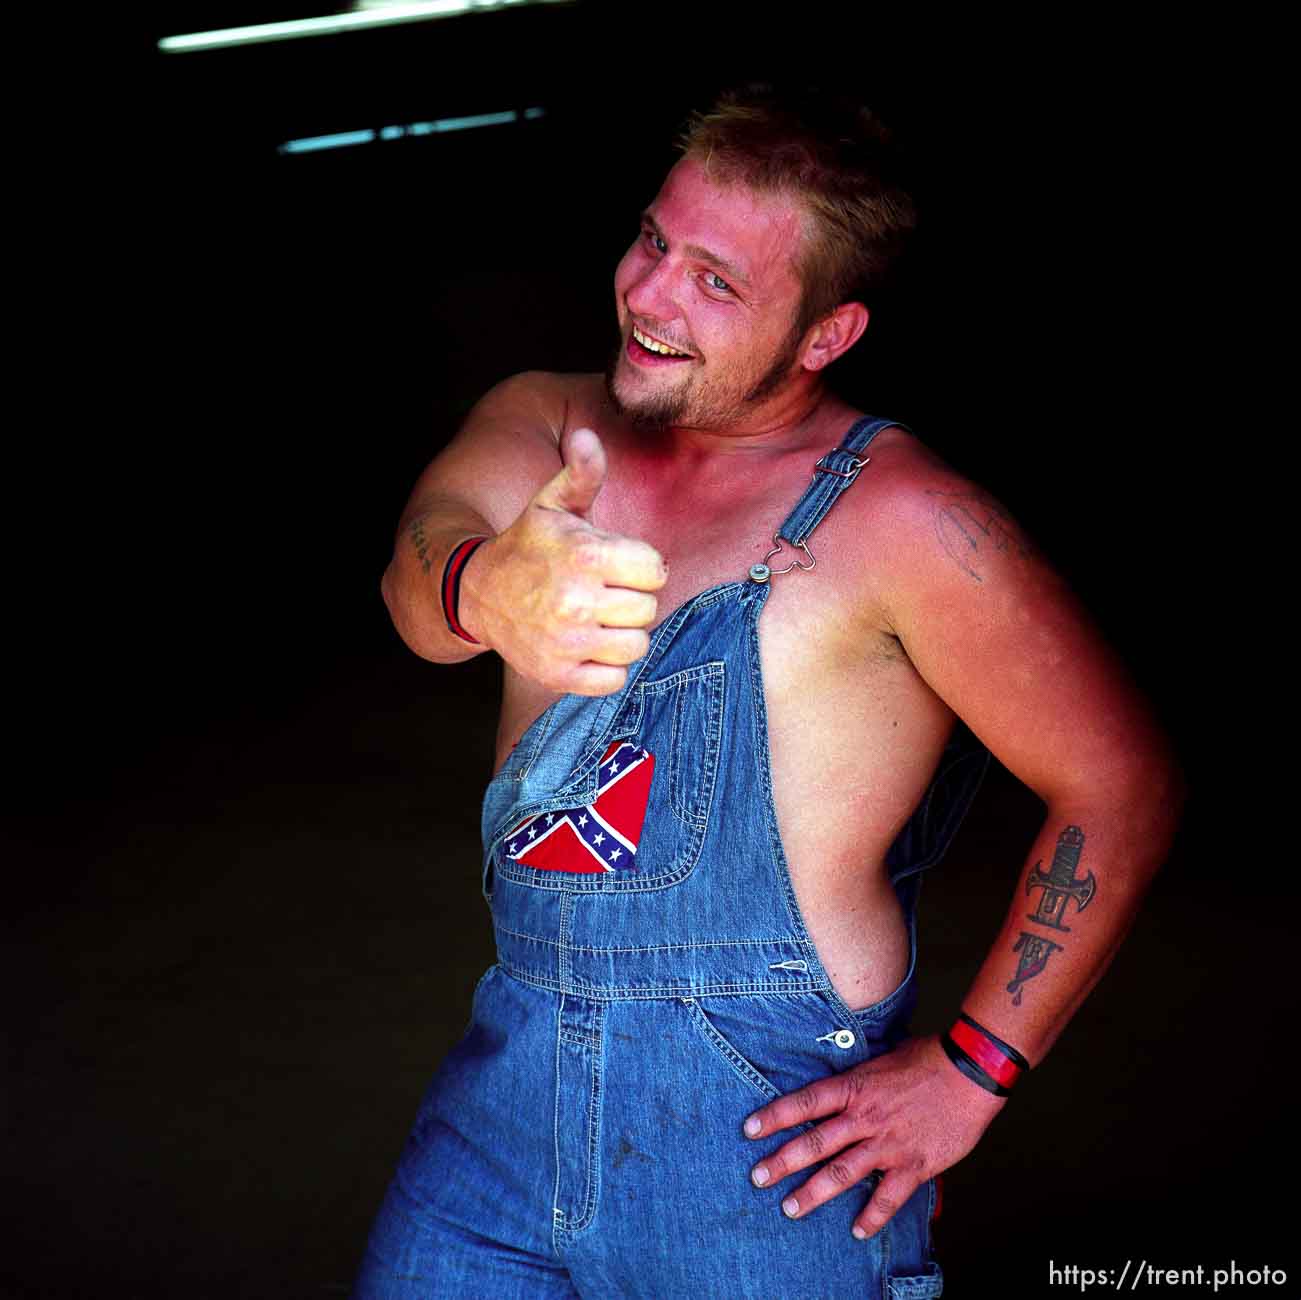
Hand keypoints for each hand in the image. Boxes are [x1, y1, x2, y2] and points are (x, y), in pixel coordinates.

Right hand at [461, 426, 666, 695]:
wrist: (477, 592)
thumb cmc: (527, 545)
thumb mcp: (551, 503)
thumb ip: (581, 473)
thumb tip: (587, 437)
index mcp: (584, 556)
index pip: (655, 569)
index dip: (642, 565)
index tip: (620, 564)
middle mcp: (576, 601)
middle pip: (648, 608)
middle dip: (632, 599)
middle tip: (606, 592)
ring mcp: (567, 642)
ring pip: (636, 645)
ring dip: (623, 633)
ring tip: (600, 619)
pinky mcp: (559, 674)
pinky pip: (614, 679)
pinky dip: (607, 667)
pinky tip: (589, 646)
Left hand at [743, 1035, 1003, 1237]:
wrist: (970, 1070)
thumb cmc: (927, 1059)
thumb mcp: (881, 1060)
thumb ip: (858, 1080)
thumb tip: (840, 1088)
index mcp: (855, 1087)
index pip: (805, 1103)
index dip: (774, 1116)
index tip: (749, 1130)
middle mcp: (865, 1117)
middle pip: (815, 1142)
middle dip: (782, 1162)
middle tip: (758, 1177)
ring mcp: (888, 1143)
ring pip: (843, 1173)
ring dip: (814, 1193)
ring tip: (790, 1209)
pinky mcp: (914, 1164)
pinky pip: (888, 1197)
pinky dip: (872, 1216)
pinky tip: (857, 1231)